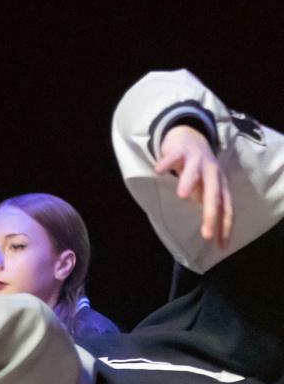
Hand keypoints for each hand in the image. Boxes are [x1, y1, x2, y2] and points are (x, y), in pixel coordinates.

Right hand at [154, 125, 234, 249]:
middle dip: (210, 215)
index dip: (225, 226)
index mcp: (219, 183)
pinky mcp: (180, 150)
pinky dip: (166, 163)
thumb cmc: (196, 168)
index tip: (220, 245)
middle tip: (206, 234)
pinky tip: (158, 171)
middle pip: (213, 195)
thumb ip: (205, 200)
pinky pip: (172, 156)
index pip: (226, 207)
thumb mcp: (204, 185)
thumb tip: (210, 223)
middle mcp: (212, 172)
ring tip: (182, 195)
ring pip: (194, 172)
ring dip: (189, 181)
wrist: (189, 137)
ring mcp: (196, 160)